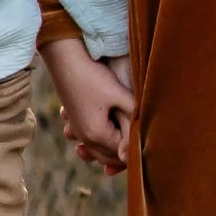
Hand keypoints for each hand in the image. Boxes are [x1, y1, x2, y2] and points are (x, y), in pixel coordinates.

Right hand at [45, 37, 132, 172]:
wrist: (64, 58)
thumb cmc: (94, 75)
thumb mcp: (119, 96)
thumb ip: (132, 121)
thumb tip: (135, 153)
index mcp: (97, 134)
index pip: (122, 155)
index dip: (137, 152)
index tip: (152, 145)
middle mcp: (85, 137)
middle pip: (109, 158)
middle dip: (125, 156)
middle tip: (144, 149)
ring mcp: (77, 130)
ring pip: (98, 152)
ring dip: (113, 151)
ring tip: (128, 145)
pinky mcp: (75, 120)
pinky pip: (90, 141)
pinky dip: (102, 143)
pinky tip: (112, 135)